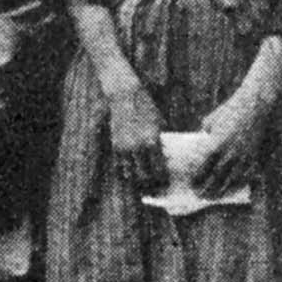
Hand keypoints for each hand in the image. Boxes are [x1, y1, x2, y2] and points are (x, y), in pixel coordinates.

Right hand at [105, 79, 168, 193]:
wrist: (125, 95)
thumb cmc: (145, 106)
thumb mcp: (158, 122)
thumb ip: (160, 139)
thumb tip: (166, 154)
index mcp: (152, 140)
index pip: (159, 168)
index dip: (162, 178)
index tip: (165, 181)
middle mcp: (138, 147)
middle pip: (145, 175)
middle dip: (151, 183)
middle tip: (155, 186)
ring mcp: (124, 147)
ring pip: (130, 173)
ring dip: (137, 180)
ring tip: (143, 183)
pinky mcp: (114, 145)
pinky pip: (119, 166)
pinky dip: (125, 172)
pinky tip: (130, 175)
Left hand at [196, 94, 267, 198]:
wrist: (255, 103)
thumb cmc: (230, 109)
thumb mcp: (212, 120)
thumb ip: (205, 133)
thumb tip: (200, 142)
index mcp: (217, 143)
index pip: (204, 166)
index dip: (198, 177)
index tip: (191, 185)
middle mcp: (231, 152)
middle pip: (217, 176)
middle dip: (208, 188)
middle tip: (200, 195)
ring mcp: (244, 155)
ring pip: (232, 178)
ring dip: (222, 190)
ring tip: (214, 197)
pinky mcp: (255, 154)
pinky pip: (247, 173)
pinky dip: (239, 183)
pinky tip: (233, 188)